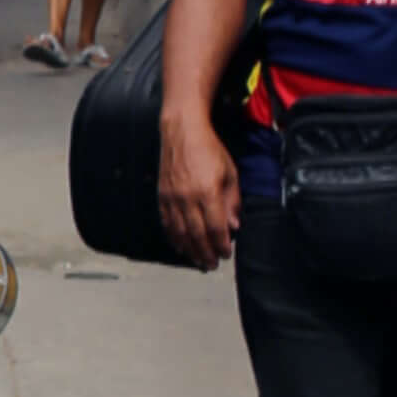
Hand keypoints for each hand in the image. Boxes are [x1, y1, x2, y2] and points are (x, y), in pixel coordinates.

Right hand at [157, 106, 238, 269]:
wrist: (182, 131)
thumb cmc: (209, 148)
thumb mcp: (230, 173)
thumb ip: (232, 201)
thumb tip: (234, 226)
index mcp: (208, 192)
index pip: (216, 227)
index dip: (221, 245)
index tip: (226, 254)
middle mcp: (188, 197)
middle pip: (197, 234)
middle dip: (205, 253)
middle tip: (212, 265)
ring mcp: (172, 197)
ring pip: (180, 232)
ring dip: (189, 250)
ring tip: (198, 261)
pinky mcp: (162, 194)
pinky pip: (167, 222)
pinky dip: (173, 237)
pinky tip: (180, 246)